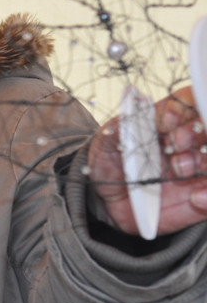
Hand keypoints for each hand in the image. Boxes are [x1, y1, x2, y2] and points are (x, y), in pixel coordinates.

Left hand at [88, 86, 206, 235]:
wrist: (111, 200)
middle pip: (206, 125)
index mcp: (167, 120)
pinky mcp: (203, 193)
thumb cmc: (111, 164)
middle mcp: (190, 140)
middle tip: (175, 143)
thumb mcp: (106, 145)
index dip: (180, 109)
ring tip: (180, 170)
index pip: (187, 101)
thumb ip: (116, 131)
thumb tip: (126, 116)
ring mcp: (198, 166)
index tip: (164, 122)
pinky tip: (194, 198)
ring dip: (203, 161)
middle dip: (194, 131)